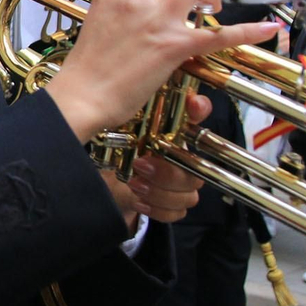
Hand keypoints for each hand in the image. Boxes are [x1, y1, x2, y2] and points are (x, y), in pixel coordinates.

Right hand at [42, 0, 277, 141]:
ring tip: (207, 5)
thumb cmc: (86, 69)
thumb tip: (136, 3)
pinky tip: (266, 28)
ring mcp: (157, 20)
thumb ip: (116, 5)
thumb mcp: (95, 21)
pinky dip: (247, 31)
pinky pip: (219, 34)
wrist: (82, 97)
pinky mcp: (174, 46)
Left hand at [104, 93, 209, 223]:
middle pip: (196, 173)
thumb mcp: (120, 130)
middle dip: (168, 174)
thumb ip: (141, 109)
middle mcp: (184, 160)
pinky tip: (138, 201)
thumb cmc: (116, 152)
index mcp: (175, 135)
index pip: (200, 117)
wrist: (105, 179)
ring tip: (133, 185)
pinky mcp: (172, 205)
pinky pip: (178, 213)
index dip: (199, 110)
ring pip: (189, 197)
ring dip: (159, 193)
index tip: (192, 106)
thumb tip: (163, 92)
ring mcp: (181, 185)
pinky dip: (157, 210)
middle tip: (139, 166)